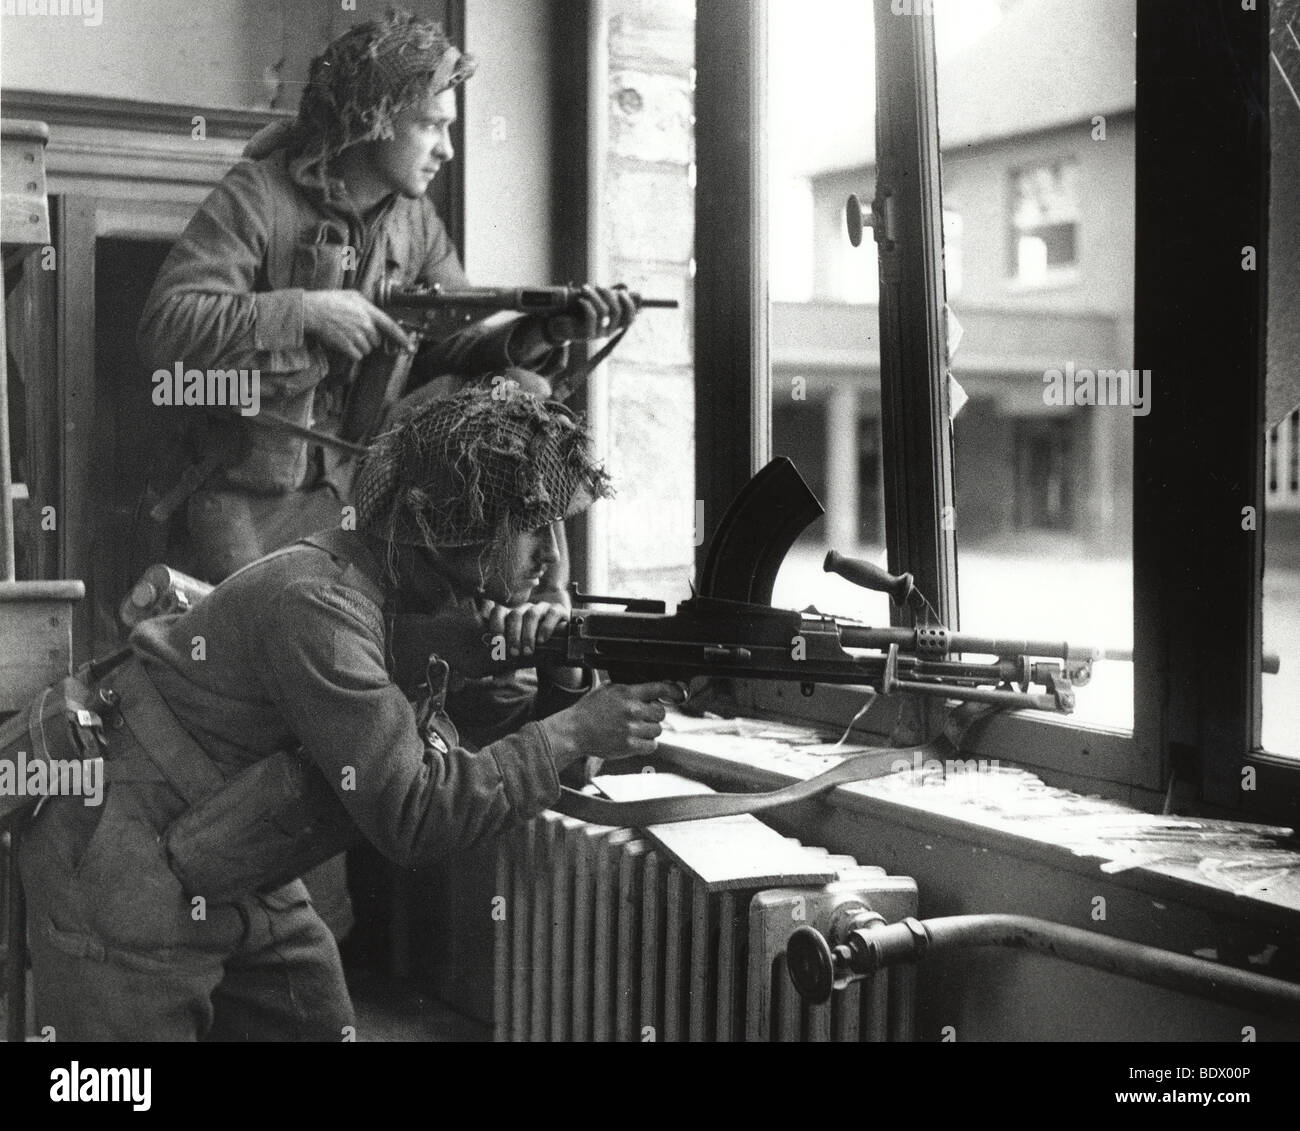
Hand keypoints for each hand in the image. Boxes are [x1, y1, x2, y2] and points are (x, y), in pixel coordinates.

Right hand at [303, 289, 415, 359]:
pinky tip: (342, 341)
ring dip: (358, 346)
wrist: (311, 310)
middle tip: (352, 330)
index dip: (403, 339)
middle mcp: (366, 324)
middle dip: (368, 339)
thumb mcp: (352, 295)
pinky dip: (351, 352)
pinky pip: (357, 356)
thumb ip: (367, 305)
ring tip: (345, 334)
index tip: (411, 348)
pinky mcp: (347, 346)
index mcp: (369, 311)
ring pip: (367, 350)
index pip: (391, 326)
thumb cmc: (330, 301)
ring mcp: (357, 336)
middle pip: (376, 341)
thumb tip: (376, 313)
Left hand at [480, 600, 568, 659]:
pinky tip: (542, 640)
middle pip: (515, 615)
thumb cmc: (534, 652)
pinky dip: (546, 627)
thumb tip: (495, 678)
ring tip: (528, 651)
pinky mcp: (558, 611)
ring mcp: (542, 608)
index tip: (497, 643)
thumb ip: (507, 661)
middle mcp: (525, 609)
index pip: (498, 612)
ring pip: (531, 614)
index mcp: (512, 616)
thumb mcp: (519, 655)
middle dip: (513, 635)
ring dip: (528, 634)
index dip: (496, 625)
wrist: (559, 650)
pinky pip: (551, 614)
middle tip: (514, 653)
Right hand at [538, 681, 687, 766]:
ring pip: (657, 730)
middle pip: (661, 713)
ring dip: (650, 730)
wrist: (574, 731)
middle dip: (654, 715)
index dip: (673, 691)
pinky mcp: (629, 745)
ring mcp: (631, 729)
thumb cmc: (589, 710)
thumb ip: (628, 689)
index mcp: (627, 693)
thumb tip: (649, 689)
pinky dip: (646, 744)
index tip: (678, 695)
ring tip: (635, 729)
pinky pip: (651, 745)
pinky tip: (635, 739)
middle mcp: (632, 710)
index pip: (659, 688)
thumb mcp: (607, 689)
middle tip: (643, 717)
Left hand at [543, 284, 638, 344]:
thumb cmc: (578, 313)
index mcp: (613, 325)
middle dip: (610, 294)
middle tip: (599, 286)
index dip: (630, 304)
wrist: (560, 327)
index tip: (621, 291)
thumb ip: (610, 296)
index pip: (630, 318)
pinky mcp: (586, 334)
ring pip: (603, 311)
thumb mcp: (595, 303)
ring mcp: (598, 334)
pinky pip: (591, 316)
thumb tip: (626, 286)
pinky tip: (580, 299)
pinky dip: (587, 304)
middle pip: (618, 311)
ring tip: (585, 288)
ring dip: (594, 295)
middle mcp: (608, 331)